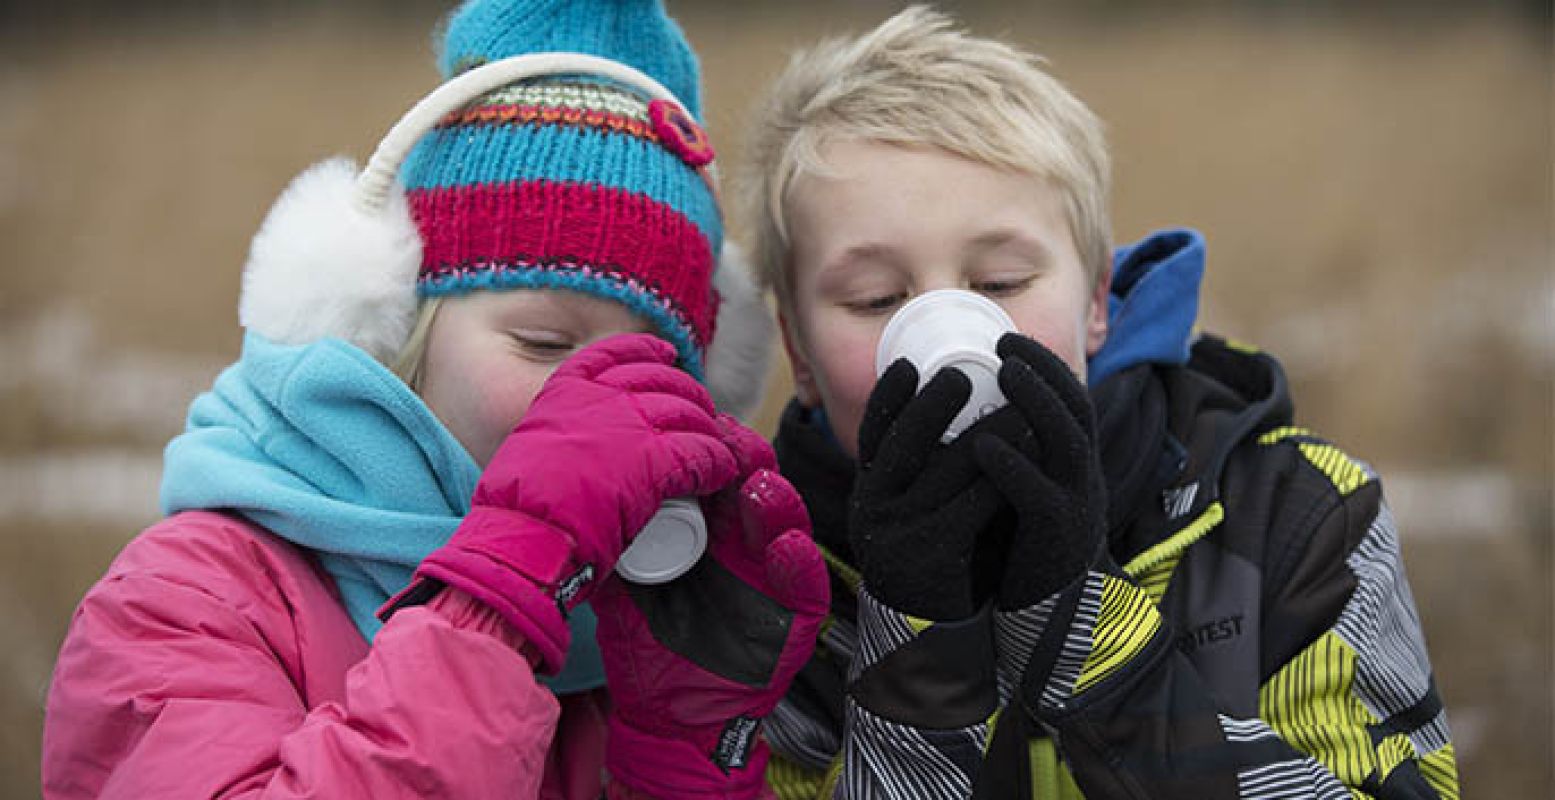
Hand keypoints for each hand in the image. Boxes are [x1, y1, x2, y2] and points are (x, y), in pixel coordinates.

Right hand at [395, 334, 740, 673]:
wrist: (522, 536)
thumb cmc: (517, 510)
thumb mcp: (530, 449)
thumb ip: (554, 438)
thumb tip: (571, 451)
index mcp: (565, 391)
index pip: (615, 353)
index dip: (647, 351)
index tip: (666, 356)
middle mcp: (600, 399)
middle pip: (663, 381)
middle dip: (689, 395)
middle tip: (700, 416)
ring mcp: (630, 425)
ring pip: (689, 415)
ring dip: (709, 430)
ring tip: (715, 448)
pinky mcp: (655, 461)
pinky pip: (702, 452)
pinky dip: (717, 461)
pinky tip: (721, 470)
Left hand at [593, 417, 827, 798]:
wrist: (667, 712)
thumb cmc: (649, 640)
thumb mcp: (624, 577)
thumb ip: (615, 534)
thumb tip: (579, 484)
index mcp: (710, 526)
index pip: (719, 472)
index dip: (712, 446)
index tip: (695, 424)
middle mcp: (747, 542)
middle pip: (759, 485)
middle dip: (748, 459)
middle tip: (728, 444)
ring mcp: (774, 576)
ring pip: (790, 525)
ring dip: (778, 502)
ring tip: (758, 486)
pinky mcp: (796, 617)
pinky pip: (808, 584)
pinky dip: (799, 564)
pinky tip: (784, 548)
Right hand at [847, 359, 1013, 620]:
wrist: (926, 634)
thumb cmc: (932, 559)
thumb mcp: (913, 513)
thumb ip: (926, 474)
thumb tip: (957, 414)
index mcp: (869, 492)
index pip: (870, 434)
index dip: (886, 396)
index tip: (906, 362)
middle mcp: (876, 507)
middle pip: (901, 440)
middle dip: (932, 401)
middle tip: (963, 373)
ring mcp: (900, 531)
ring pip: (946, 468)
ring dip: (987, 432)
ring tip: (1019, 408)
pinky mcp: (933, 553)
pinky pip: (973, 504)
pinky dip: (1003, 476)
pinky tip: (1028, 458)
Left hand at [968, 333, 1108, 702]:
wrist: (1049, 622)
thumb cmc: (1025, 551)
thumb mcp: (1025, 494)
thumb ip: (1013, 457)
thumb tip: (973, 414)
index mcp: (1073, 467)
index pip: (1071, 402)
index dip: (1045, 367)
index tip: (1008, 340)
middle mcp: (1083, 480)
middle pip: (1077, 411)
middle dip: (1045, 371)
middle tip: (1005, 344)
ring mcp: (1076, 509)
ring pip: (1068, 444)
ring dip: (1036, 403)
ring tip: (1005, 373)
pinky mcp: (1057, 542)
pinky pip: (1041, 496)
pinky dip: (1015, 467)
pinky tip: (986, 445)